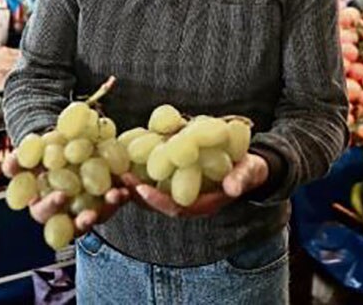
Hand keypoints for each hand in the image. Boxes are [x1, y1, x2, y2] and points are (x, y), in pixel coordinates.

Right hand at [2, 151, 130, 233]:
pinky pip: (113, 203)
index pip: (44, 212)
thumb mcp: (30, 154)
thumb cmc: (44, 153)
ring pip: (98, 216)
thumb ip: (19, 160)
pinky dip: (120, 196)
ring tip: (116, 196)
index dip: (51, 206)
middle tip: (90, 214)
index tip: (60, 195)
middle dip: (82, 221)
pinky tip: (127, 186)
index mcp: (42, 205)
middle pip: (73, 226)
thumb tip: (10, 163)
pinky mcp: (104, 201)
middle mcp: (65, 214)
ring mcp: (86, 209)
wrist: (65, 145)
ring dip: (107, 209)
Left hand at [121, 153, 269, 217]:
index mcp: (200, 205)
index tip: (141, 189)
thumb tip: (232, 188)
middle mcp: (184, 199)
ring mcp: (176, 188)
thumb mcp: (249, 173)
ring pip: (148, 190)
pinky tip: (122, 153)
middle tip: (118, 178)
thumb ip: (241, 179)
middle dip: (135, 192)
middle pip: (154, 202)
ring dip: (130, 182)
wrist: (246, 163)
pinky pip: (150, 175)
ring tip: (114, 166)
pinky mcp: (171, 174)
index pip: (174, 208)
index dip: (157, 200)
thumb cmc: (247, 170)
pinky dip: (137, 167)